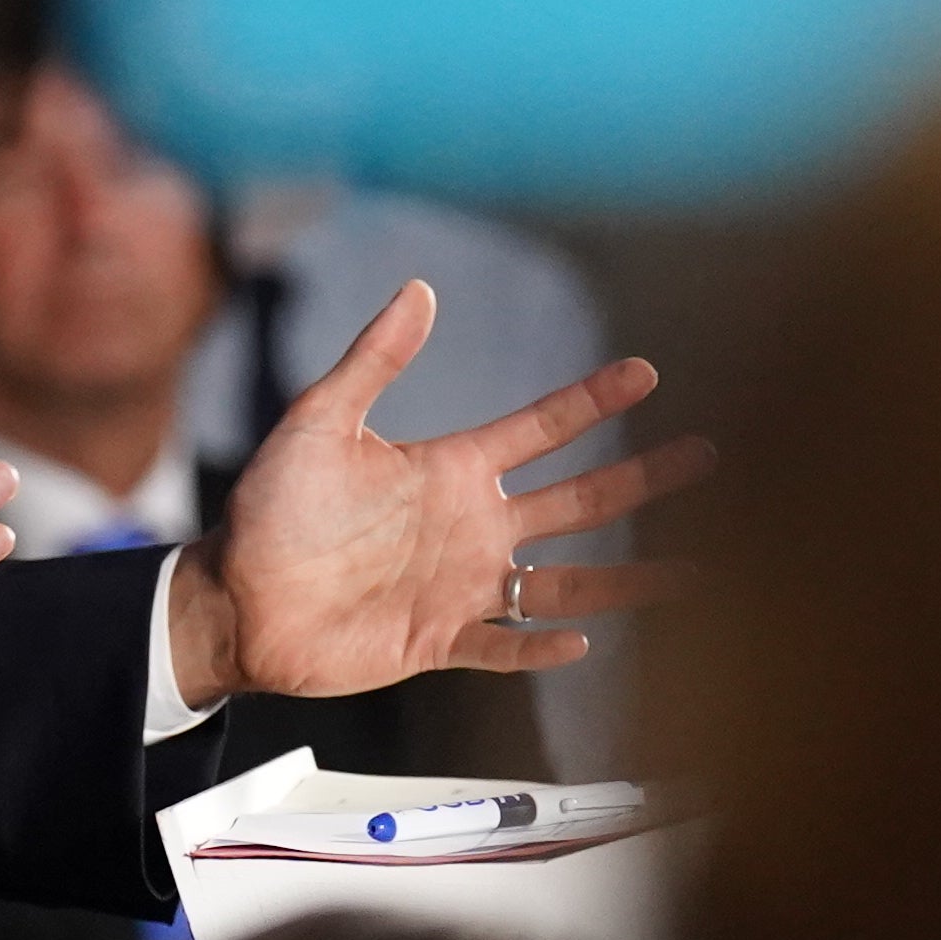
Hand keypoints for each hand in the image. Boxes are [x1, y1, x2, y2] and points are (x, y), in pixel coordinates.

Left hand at [166, 283, 702, 709]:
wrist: (234, 598)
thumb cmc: (269, 511)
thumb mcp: (319, 422)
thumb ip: (373, 360)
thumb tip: (419, 289)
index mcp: (449, 470)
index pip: (540, 429)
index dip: (592, 402)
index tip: (646, 373)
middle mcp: (470, 527)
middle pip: (579, 502)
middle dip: (643, 479)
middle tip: (707, 458)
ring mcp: (461, 587)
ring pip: (565, 583)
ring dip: (626, 577)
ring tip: (697, 571)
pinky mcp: (438, 641)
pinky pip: (506, 647)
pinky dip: (545, 649)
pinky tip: (586, 642)